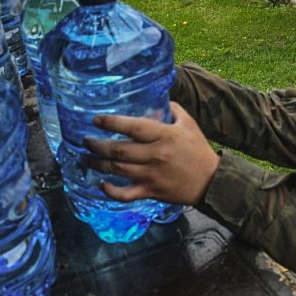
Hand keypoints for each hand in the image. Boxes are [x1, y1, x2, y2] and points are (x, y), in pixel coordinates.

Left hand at [84, 102, 219, 205]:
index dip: (112, 122)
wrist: (211, 181)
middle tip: (86, 141)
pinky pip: (125, 194)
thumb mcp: (188, 124)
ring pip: (117, 170)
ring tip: (84, 159)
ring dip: (96, 164)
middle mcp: (155, 155)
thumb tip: (157, 101)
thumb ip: (172, 110)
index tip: (96, 120)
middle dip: (96, 145)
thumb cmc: (199, 151)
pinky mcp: (150, 192)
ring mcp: (151, 175)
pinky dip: (110, 191)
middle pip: (118, 150)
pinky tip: (101, 184)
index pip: (133, 127)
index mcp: (164, 136)